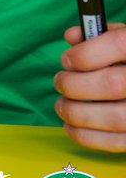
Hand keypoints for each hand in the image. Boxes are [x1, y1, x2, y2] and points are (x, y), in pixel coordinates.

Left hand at [53, 22, 125, 151]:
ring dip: (76, 112)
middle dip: (74, 84)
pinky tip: (71, 125)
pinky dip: (86, 136)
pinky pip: (116, 142)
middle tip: (59, 82)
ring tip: (62, 105)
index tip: (67, 60)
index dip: (84, 53)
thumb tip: (73, 37)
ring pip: (114, 117)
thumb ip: (99, 35)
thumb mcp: (124, 39)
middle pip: (112, 83)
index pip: (118, 44)